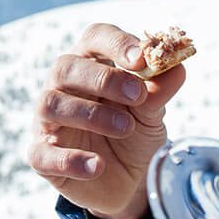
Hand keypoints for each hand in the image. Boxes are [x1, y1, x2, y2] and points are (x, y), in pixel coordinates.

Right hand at [26, 23, 188, 218]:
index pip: (95, 38)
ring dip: (90, 114)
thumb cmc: (132, 134)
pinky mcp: (41, 156)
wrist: (126, 181)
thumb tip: (177, 68)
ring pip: (50, 104)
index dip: (116, 43)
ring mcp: (47, 121)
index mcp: (91, 64)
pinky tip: (97, 166)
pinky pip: (42, 154)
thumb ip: (159, 92)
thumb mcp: (151, 114)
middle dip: (103, 78)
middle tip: (137, 95)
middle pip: (65, 67)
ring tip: (126, 128)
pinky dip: (70, 160)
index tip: (142, 58)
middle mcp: (62, 87)